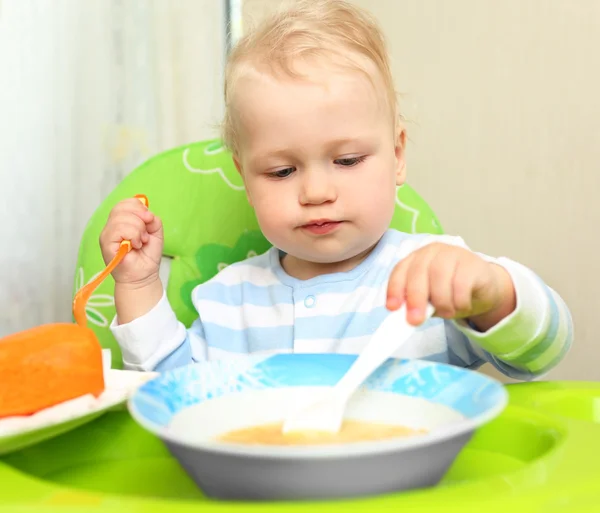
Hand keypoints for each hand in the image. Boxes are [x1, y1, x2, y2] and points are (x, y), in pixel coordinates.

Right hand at [99, 198, 163, 286]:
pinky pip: (118, 229)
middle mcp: (112, 226)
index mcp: (121, 221)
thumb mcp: (156, 233)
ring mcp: (107, 234)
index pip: (125, 203)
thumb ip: (152, 220)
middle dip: (140, 219)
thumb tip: (147, 213)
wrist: (144, 275)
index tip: (149, 219)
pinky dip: (132, 236)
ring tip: (140, 242)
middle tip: (145, 235)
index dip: (139, 207)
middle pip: (122, 208)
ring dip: (138, 230)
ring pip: (121, 218)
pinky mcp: (106, 244)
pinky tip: (135, 245)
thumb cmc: (147, 256)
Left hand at [386, 243, 515, 328]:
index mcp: (416, 259)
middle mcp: (432, 252)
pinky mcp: (472, 263)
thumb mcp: (430, 300)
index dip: (394, 289)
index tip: (392, 308)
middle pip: (419, 273)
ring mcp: (453, 254)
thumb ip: (417, 304)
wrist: (483, 288)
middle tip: (415, 320)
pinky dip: (459, 301)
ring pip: (440, 279)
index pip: (400, 271)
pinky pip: (461, 284)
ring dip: (442, 302)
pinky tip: (463, 305)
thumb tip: (406, 316)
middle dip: (415, 299)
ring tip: (448, 312)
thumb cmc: (451, 292)